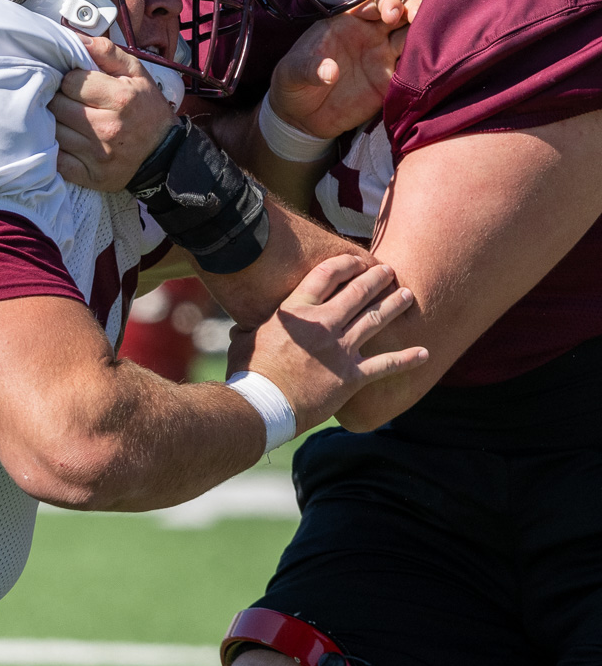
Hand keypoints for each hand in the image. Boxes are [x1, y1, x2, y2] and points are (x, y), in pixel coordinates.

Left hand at [49, 37, 177, 189]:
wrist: (163, 154)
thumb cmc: (146, 109)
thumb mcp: (136, 73)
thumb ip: (106, 52)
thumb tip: (74, 37)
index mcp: (120, 98)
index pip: (70, 81)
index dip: (72, 81)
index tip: (81, 86)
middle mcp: (108, 127)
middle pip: (58, 106)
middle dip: (62, 101)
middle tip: (73, 103)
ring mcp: (98, 155)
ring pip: (54, 131)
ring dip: (58, 124)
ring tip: (72, 121)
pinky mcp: (91, 176)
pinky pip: (57, 160)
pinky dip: (57, 150)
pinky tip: (69, 142)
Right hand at [227, 255, 426, 434]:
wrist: (264, 405)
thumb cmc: (249, 373)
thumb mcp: (244, 342)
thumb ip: (248, 331)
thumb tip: (239, 331)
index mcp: (296, 310)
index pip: (326, 275)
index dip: (345, 264)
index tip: (357, 260)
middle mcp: (323, 324)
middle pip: (357, 293)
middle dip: (376, 279)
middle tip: (389, 271)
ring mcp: (340, 349)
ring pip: (375, 320)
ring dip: (394, 306)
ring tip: (408, 294)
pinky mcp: (351, 377)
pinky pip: (385, 365)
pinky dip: (407, 359)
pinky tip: (424, 353)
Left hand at [268, 0, 420, 138]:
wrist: (300, 118)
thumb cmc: (293, 85)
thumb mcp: (291, 73)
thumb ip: (307, 69)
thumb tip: (329, 72)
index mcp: (347, 21)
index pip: (373, 2)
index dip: (385, 2)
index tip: (388, 14)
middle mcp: (370, 34)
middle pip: (401, 12)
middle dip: (412, 10)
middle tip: (414, 19)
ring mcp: (382, 57)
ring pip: (412, 36)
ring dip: (423, 35)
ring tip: (430, 40)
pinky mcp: (389, 82)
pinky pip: (412, 68)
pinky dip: (422, 65)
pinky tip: (428, 67)